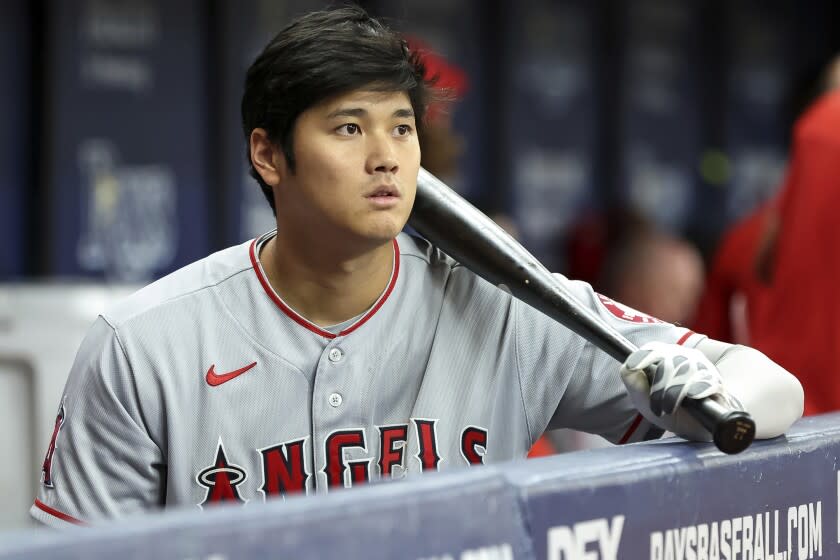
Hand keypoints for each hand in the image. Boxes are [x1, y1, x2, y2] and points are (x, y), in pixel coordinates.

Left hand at [621, 341, 742, 423]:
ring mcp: (701, 366)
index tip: (633, 366)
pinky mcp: (716, 381)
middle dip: (660, 386)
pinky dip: (698, 389)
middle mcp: (683, 356)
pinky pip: (708, 381)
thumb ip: (633, 382)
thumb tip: (628, 366)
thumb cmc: (667, 408)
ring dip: (675, 392)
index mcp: (664, 356)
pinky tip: (692, 397)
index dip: (643, 356)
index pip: (653, 349)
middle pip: (669, 360)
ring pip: (686, 369)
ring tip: (669, 409)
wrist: (698, 426)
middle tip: (657, 407)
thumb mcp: (644, 398)